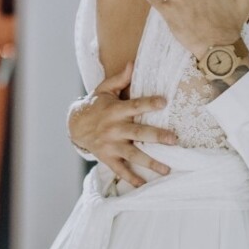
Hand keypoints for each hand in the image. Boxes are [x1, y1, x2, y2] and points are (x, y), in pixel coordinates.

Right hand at [67, 62, 174, 187]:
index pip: (134, 106)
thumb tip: (133, 63)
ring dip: (150, 162)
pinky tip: (145, 185)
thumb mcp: (104, 90)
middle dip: (156, 136)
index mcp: (115, 111)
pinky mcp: (108, 158)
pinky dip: (132, 179)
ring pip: (133, 154)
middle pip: (138, 133)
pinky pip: (121, 170)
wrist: (75, 125)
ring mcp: (111, 145)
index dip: (148, 103)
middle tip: (173, 139)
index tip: (164, 102)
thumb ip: (119, 79)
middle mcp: (114, 129)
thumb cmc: (96, 105)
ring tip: (167, 169)